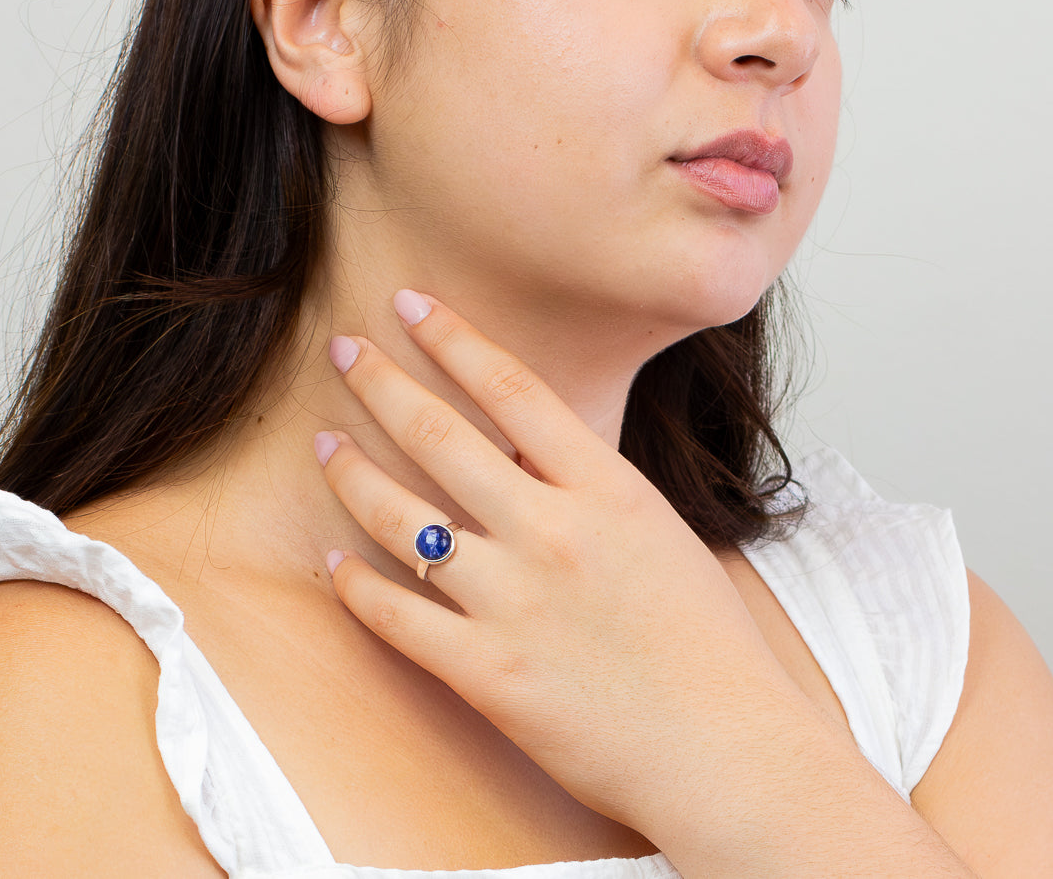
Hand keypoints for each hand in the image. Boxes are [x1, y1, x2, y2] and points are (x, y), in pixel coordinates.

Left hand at [316, 291, 797, 832]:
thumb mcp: (659, 531)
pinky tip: (336, 561)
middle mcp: (553, 532)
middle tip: (344, 347)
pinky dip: (358, 585)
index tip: (411, 304)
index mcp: (606, 489)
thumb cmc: (707, 641)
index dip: (452, 338)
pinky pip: (397, 616)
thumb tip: (524, 449)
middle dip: (381, 381)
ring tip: (325, 445)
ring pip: (402, 521)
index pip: (512, 388)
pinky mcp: (487, 674)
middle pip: (442, 435)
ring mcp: (515, 603)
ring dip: (352, 474)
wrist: (727, 749)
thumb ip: (592, 485)